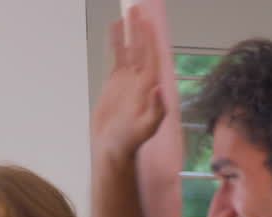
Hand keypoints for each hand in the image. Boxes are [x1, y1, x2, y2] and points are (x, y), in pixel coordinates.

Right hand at [90, 5, 166, 164]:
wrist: (112, 148)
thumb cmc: (131, 141)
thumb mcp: (146, 128)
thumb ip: (156, 109)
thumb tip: (159, 89)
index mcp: (149, 87)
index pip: (152, 57)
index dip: (150, 39)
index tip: (148, 22)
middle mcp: (140, 80)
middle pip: (142, 48)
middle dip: (141, 28)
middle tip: (138, 8)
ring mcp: (128, 79)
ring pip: (129, 49)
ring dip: (130, 31)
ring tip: (128, 12)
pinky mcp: (115, 82)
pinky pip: (116, 57)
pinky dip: (116, 42)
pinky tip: (115, 29)